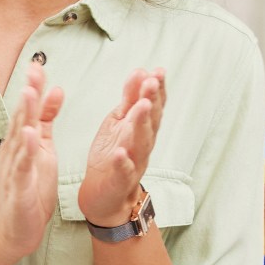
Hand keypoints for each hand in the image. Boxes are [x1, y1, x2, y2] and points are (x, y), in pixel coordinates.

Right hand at [0, 63, 62, 260]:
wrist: (12, 231)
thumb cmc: (28, 191)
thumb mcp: (42, 149)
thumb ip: (47, 120)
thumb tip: (55, 90)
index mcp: (25, 142)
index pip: (29, 109)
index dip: (34, 86)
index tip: (39, 62)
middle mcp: (16, 151)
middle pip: (22, 117)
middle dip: (28, 92)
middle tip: (33, 67)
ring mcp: (16, 169)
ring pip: (21, 138)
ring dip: (24, 115)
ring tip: (29, 93)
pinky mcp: (20, 188)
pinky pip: (24, 168)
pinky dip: (27, 152)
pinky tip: (31, 137)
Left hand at [78, 68, 164, 224]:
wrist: (105, 194)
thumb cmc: (114, 154)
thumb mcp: (120, 121)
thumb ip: (130, 98)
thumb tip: (141, 70)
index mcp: (142, 127)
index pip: (154, 105)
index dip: (157, 89)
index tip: (158, 71)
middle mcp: (143, 143)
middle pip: (151, 121)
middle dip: (152, 101)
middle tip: (152, 82)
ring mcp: (134, 162)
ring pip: (141, 142)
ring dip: (142, 124)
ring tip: (141, 106)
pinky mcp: (121, 180)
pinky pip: (124, 171)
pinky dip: (124, 162)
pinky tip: (122, 153)